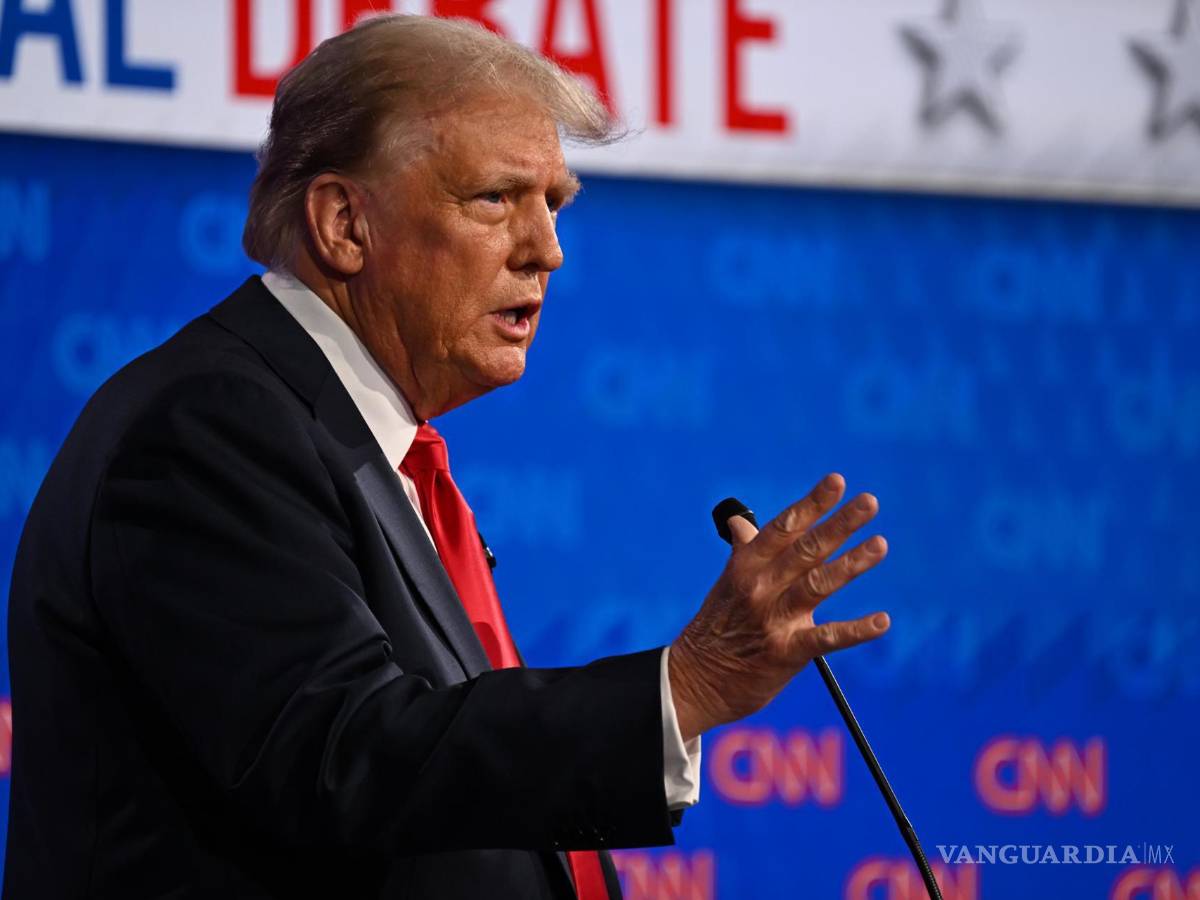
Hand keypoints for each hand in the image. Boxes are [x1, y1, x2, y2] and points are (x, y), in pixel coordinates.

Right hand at [669, 473, 889, 740]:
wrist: (695, 681)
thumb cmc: (716, 628)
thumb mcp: (726, 585)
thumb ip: (744, 552)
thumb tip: (740, 523)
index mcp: (745, 566)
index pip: (783, 527)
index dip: (811, 504)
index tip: (836, 482)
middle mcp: (759, 587)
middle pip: (805, 549)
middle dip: (839, 524)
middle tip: (869, 502)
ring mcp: (773, 619)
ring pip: (818, 584)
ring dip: (851, 563)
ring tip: (880, 544)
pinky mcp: (786, 652)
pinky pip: (826, 638)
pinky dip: (856, 630)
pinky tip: (882, 621)